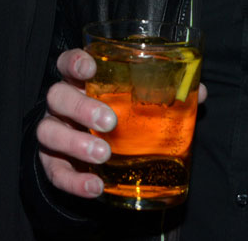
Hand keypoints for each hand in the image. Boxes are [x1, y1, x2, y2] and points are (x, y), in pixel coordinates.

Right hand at [35, 47, 208, 198]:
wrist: (92, 151)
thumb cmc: (117, 114)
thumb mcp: (135, 101)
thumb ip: (164, 94)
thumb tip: (199, 92)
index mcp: (80, 82)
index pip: (68, 63)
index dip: (76, 62)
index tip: (91, 68)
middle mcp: (62, 104)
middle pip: (57, 96)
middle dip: (81, 107)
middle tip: (109, 121)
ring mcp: (54, 132)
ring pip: (48, 132)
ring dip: (75, 143)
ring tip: (102, 154)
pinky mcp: (52, 162)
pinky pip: (55, 171)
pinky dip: (74, 181)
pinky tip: (95, 186)